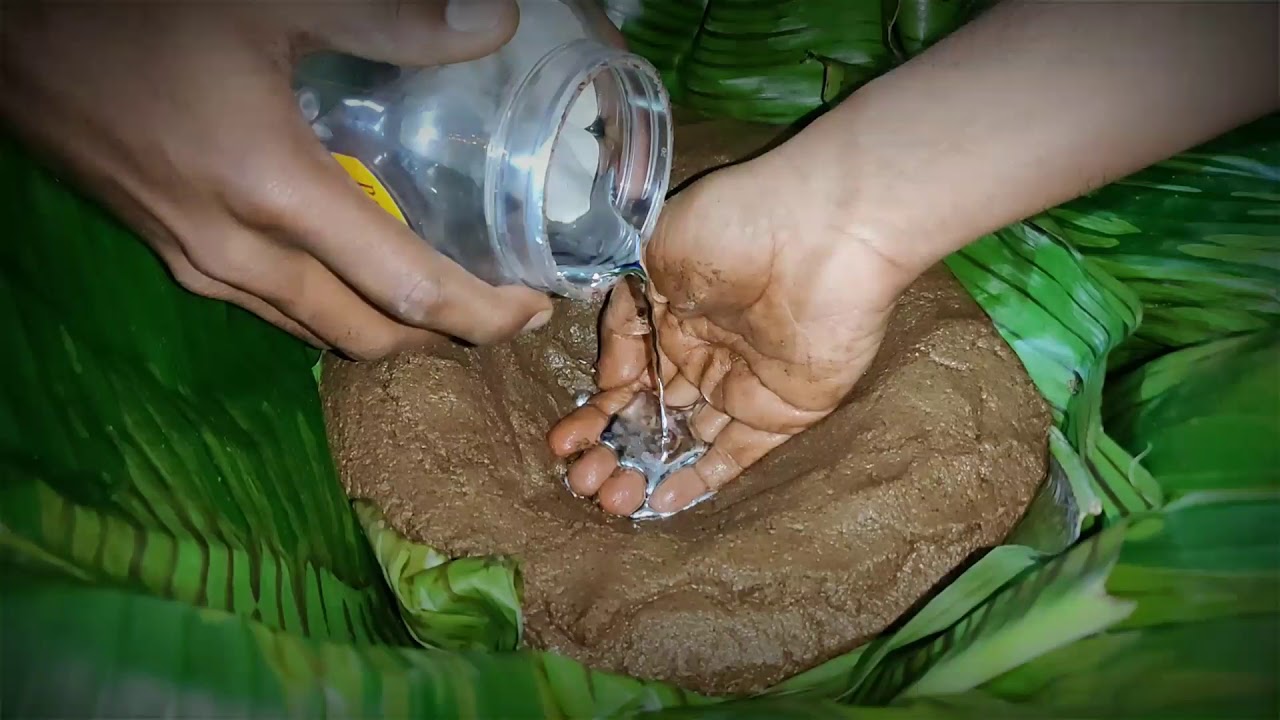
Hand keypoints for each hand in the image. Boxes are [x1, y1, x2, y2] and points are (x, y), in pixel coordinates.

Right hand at [1, 0, 552, 358]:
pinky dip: (333, 314)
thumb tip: (494, 23)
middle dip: (445, 340)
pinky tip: (358, 280)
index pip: (407, 291)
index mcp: (277, 197)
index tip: (535, 308)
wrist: (12, 33)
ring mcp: (200, 266)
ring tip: (445, 311)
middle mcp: (241, 255)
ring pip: (317, 334)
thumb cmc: (138, 11)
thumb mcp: (272, 1)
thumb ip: (392, 21)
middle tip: (502, 318)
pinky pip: (274, 312)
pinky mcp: (173, 257)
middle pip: (368, 335)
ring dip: (389, 334)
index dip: (482, 314)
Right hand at [547, 158, 910, 515]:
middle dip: (614, 451)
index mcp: (672, 319)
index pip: (627, 380)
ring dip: (647, 471)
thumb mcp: (653, 252)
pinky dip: (700, 481)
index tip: (563, 445)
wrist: (821, 229)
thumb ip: (624, 322)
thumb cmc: (735, 225)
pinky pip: (739, 455)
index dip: (595, 414)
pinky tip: (658, 503)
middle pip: (655, 418)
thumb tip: (612, 384)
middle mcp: (705, 357)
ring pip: (689, 441)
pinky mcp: (785, 412)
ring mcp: (744, 387)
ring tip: (608, 500)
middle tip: (583, 482)